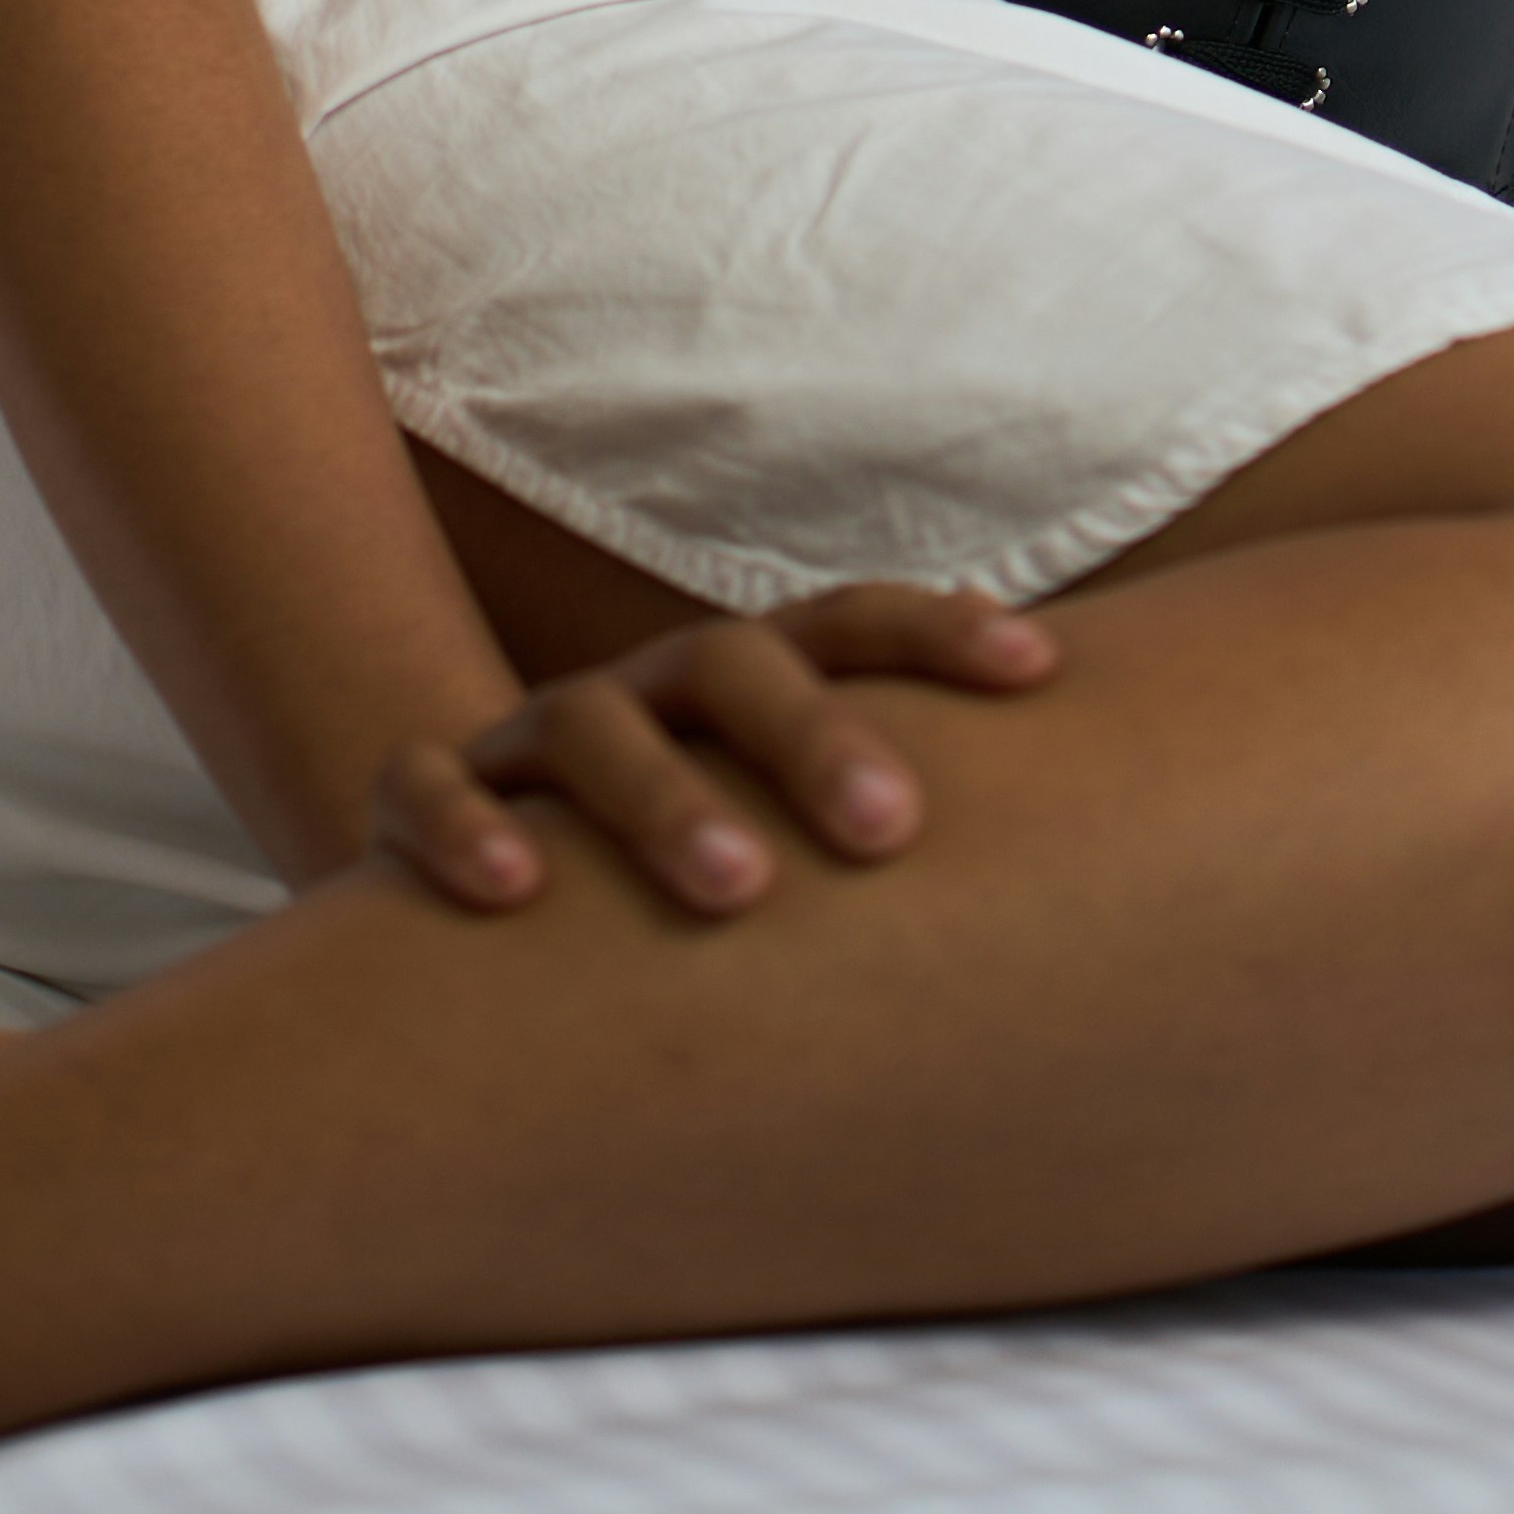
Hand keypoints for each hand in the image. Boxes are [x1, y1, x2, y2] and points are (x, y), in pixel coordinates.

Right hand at [373, 576, 1058, 924]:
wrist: (490, 882)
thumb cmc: (697, 843)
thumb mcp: (796, 807)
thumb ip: (911, 764)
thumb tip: (1086, 706)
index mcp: (750, 680)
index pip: (853, 622)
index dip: (940, 635)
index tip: (1040, 672)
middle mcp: (652, 689)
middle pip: (732, 665)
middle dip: (812, 736)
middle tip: (892, 831)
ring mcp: (533, 737)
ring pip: (591, 726)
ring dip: (663, 797)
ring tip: (734, 888)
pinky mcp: (427, 797)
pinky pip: (427, 787)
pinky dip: (462, 825)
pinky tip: (515, 891)